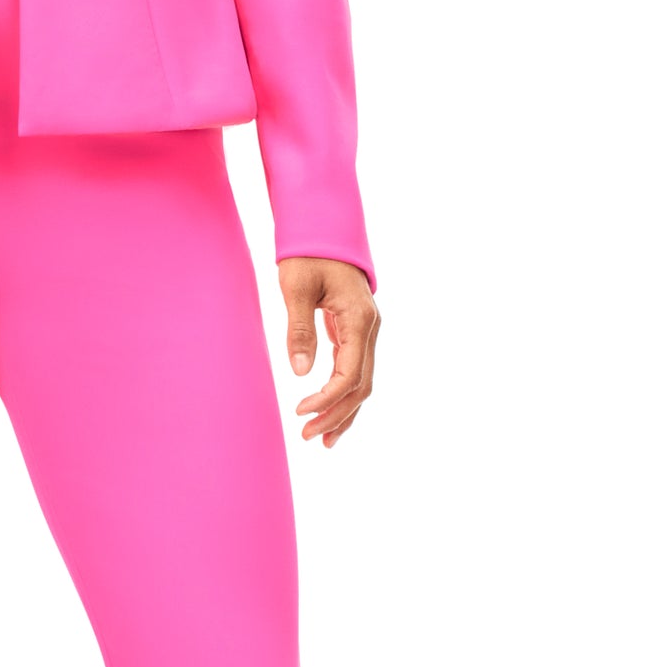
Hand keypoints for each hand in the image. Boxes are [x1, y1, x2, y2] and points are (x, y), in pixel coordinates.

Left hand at [279, 257, 378, 447]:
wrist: (324, 226)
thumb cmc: (307, 252)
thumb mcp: (296, 286)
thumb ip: (300, 328)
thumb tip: (301, 373)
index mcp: (359, 318)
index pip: (349, 373)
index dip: (327, 399)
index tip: (301, 412)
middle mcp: (370, 327)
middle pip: (362, 384)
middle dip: (337, 414)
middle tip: (309, 437)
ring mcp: (367, 329)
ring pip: (363, 381)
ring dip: (345, 411)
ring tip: (324, 440)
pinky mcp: (357, 329)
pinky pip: (356, 368)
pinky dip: (345, 393)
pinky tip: (331, 412)